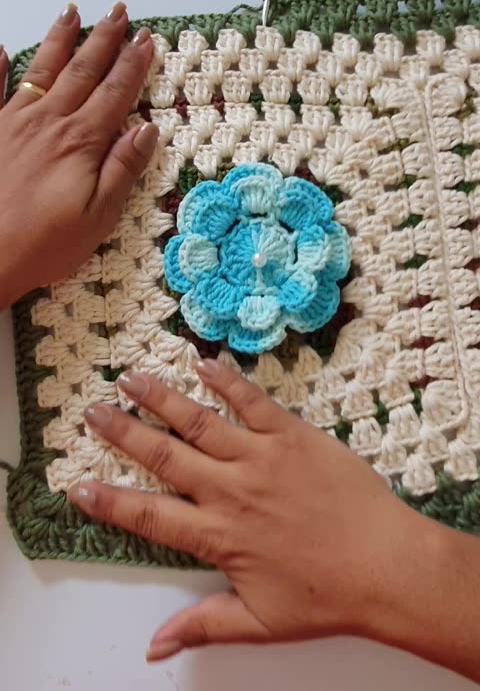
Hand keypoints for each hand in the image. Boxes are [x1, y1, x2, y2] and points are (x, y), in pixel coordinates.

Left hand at [0, 2, 155, 308]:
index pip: (114, 94)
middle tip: (120, 12)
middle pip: (82, 72)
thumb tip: (148, 130)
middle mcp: (47, 122)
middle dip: (104, 40)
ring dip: (60, 40)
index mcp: (80, 143)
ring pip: (41, 70)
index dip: (133, 65)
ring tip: (73, 13)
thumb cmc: (41, 245)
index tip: (146, 39)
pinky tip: (1, 47)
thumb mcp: (97, 218)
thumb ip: (122, 170)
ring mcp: (10, 123)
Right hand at [68, 360, 429, 661]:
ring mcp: (261, 458)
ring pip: (198, 421)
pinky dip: (225, 381)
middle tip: (94, 411)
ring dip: (161, 398)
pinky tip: (203, 364)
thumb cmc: (326, 597)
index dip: (110, 501)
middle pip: (164, 456)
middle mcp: (231, 491)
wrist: (386, 566)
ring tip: (132, 377)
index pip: (149, 516)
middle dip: (123, 433)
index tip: (78, 485)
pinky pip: (252, 402)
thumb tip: (153, 648)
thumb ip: (202, 627)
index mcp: (218, 536)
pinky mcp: (293, 435)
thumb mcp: (258, 622)